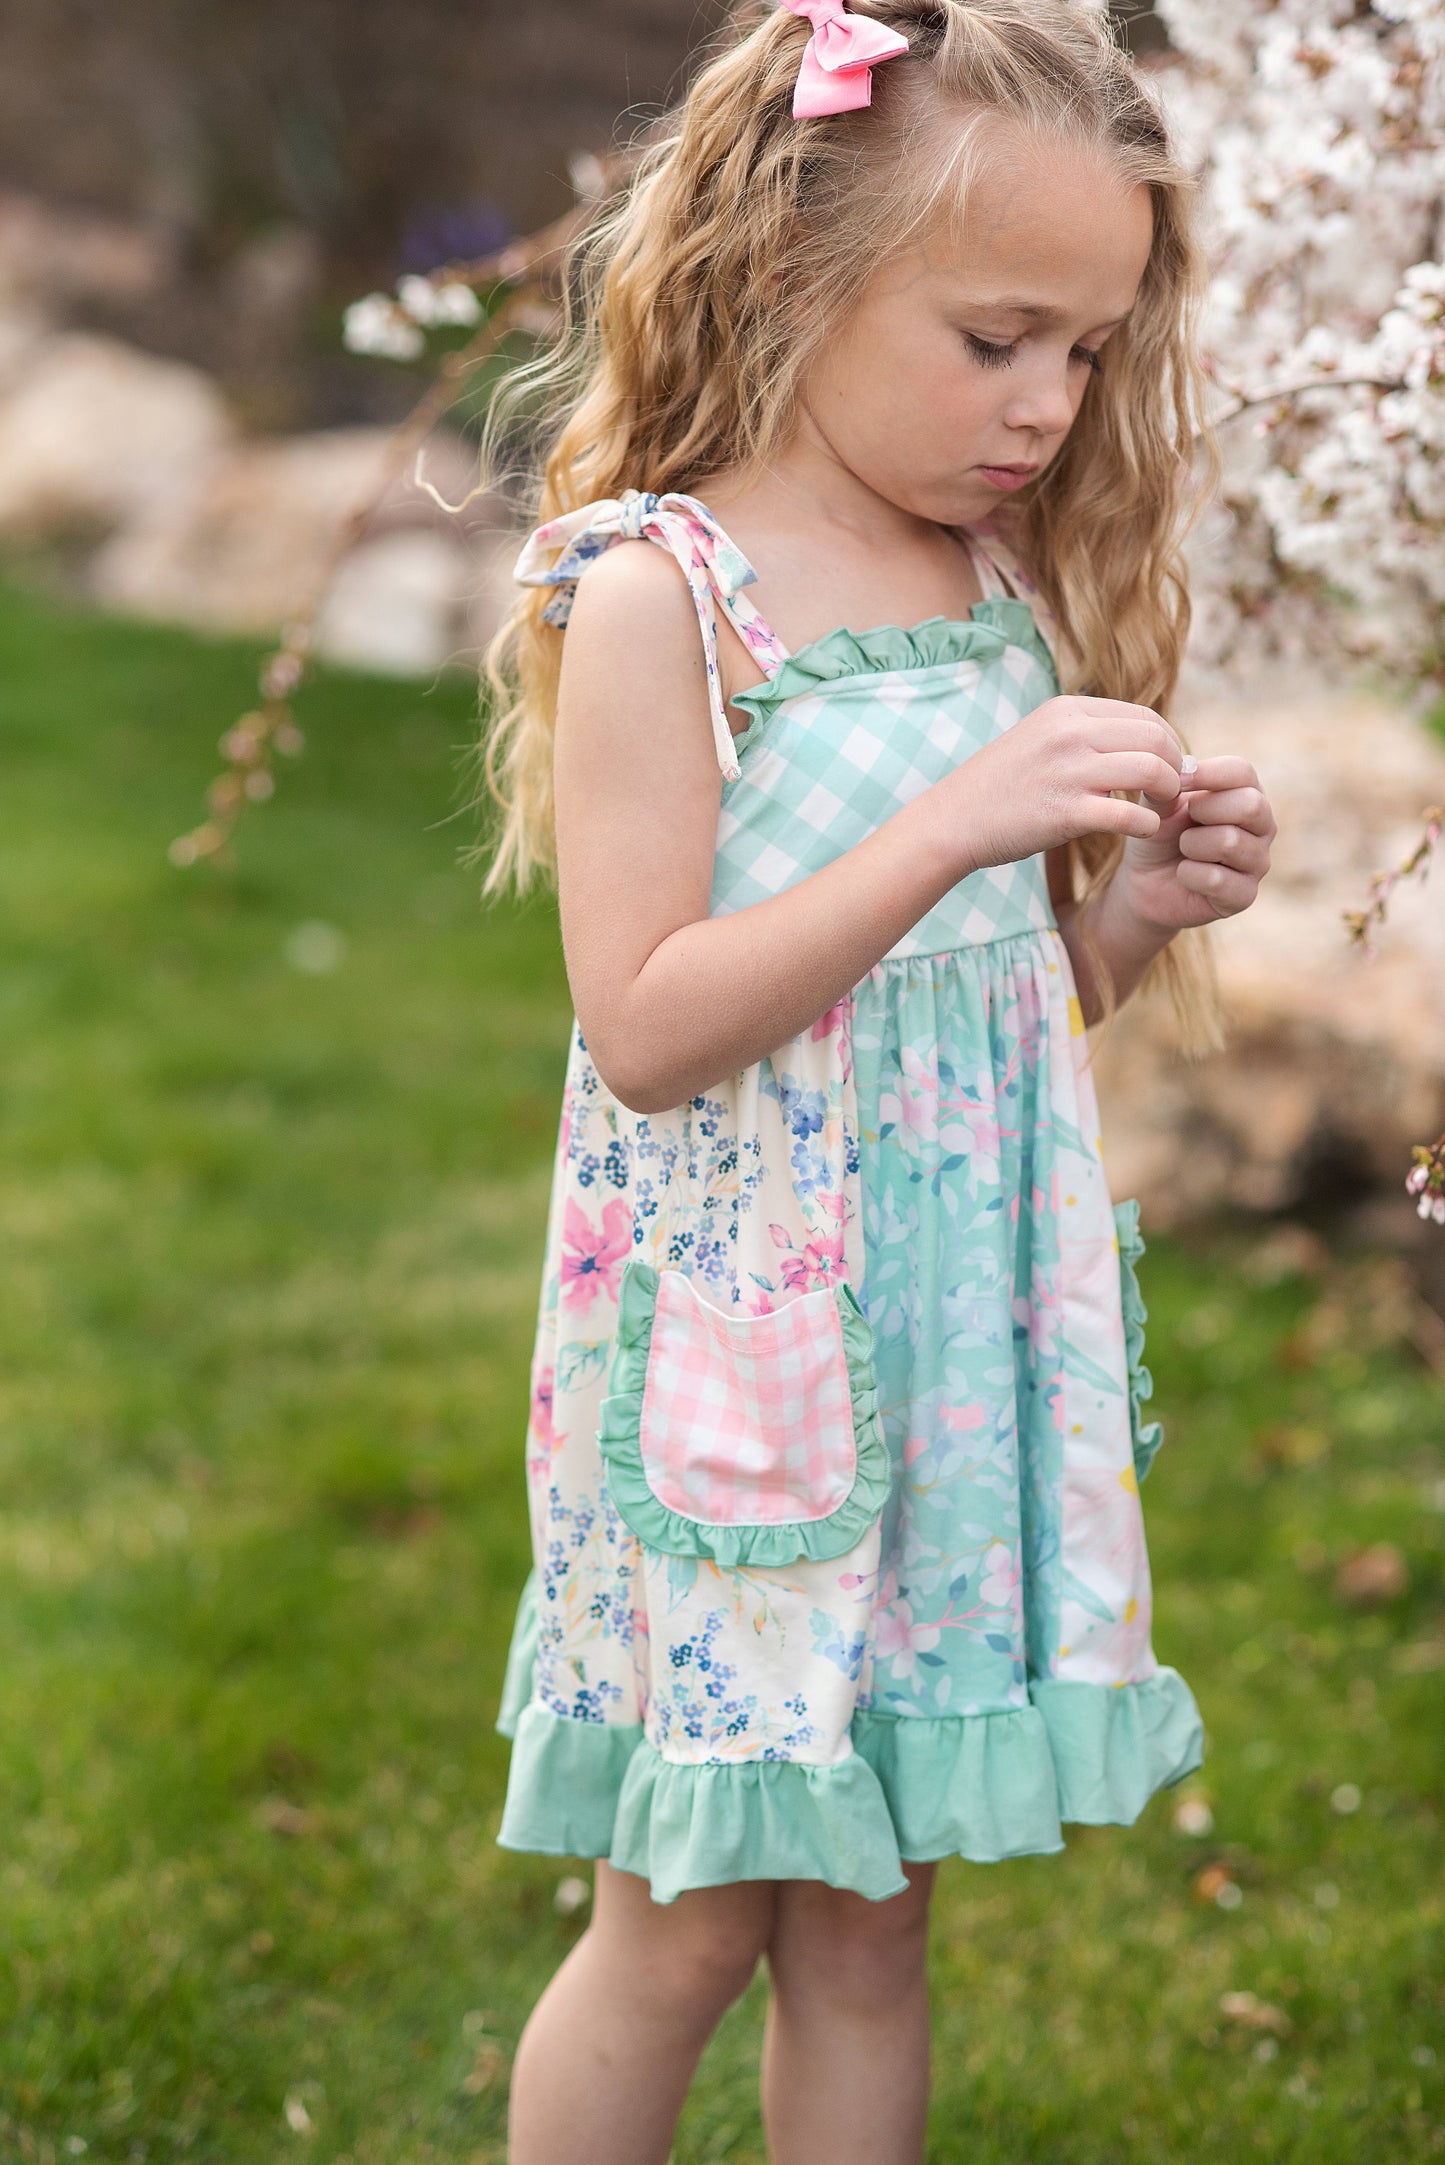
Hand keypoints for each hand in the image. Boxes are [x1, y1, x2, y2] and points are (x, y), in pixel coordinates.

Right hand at [947, 695, 1185, 872]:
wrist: (952, 820)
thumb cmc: (999, 786)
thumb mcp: (1040, 738)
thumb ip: (1083, 733)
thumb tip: (1137, 741)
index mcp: (1067, 710)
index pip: (1145, 716)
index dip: (1170, 743)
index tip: (1169, 768)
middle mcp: (1070, 733)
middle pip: (1156, 739)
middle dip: (1176, 767)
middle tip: (1173, 791)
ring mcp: (1068, 772)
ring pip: (1151, 771)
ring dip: (1168, 794)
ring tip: (1162, 809)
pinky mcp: (1065, 813)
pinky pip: (1130, 815)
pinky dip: (1148, 825)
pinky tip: (1142, 832)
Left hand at [1114, 756, 1275, 929]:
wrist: (1145, 883)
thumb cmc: (1160, 835)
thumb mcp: (1158, 804)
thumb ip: (1167, 783)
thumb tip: (1179, 765)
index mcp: (1248, 793)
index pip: (1243, 772)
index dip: (1207, 773)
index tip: (1178, 780)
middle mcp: (1263, 826)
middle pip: (1250, 805)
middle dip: (1204, 810)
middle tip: (1185, 821)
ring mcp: (1258, 862)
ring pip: (1230, 841)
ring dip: (1192, 844)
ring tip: (1184, 849)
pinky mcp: (1244, 896)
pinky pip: (1217, 879)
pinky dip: (1188, 874)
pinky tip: (1184, 874)